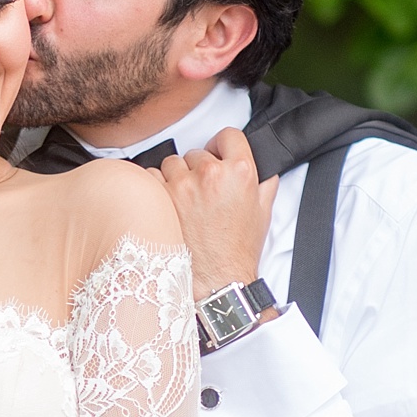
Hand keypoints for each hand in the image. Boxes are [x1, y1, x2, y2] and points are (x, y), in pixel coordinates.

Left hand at [160, 125, 278, 299]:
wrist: (215, 281)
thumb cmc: (237, 251)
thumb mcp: (263, 213)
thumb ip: (264, 184)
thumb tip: (265, 172)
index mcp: (239, 172)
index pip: (228, 135)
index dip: (223, 144)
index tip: (217, 153)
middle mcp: (210, 174)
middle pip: (197, 152)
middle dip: (198, 168)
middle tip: (202, 192)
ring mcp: (182, 185)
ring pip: (172, 163)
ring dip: (176, 177)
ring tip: (184, 201)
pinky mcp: (161, 199)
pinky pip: (151, 177)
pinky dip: (156, 188)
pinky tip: (168, 205)